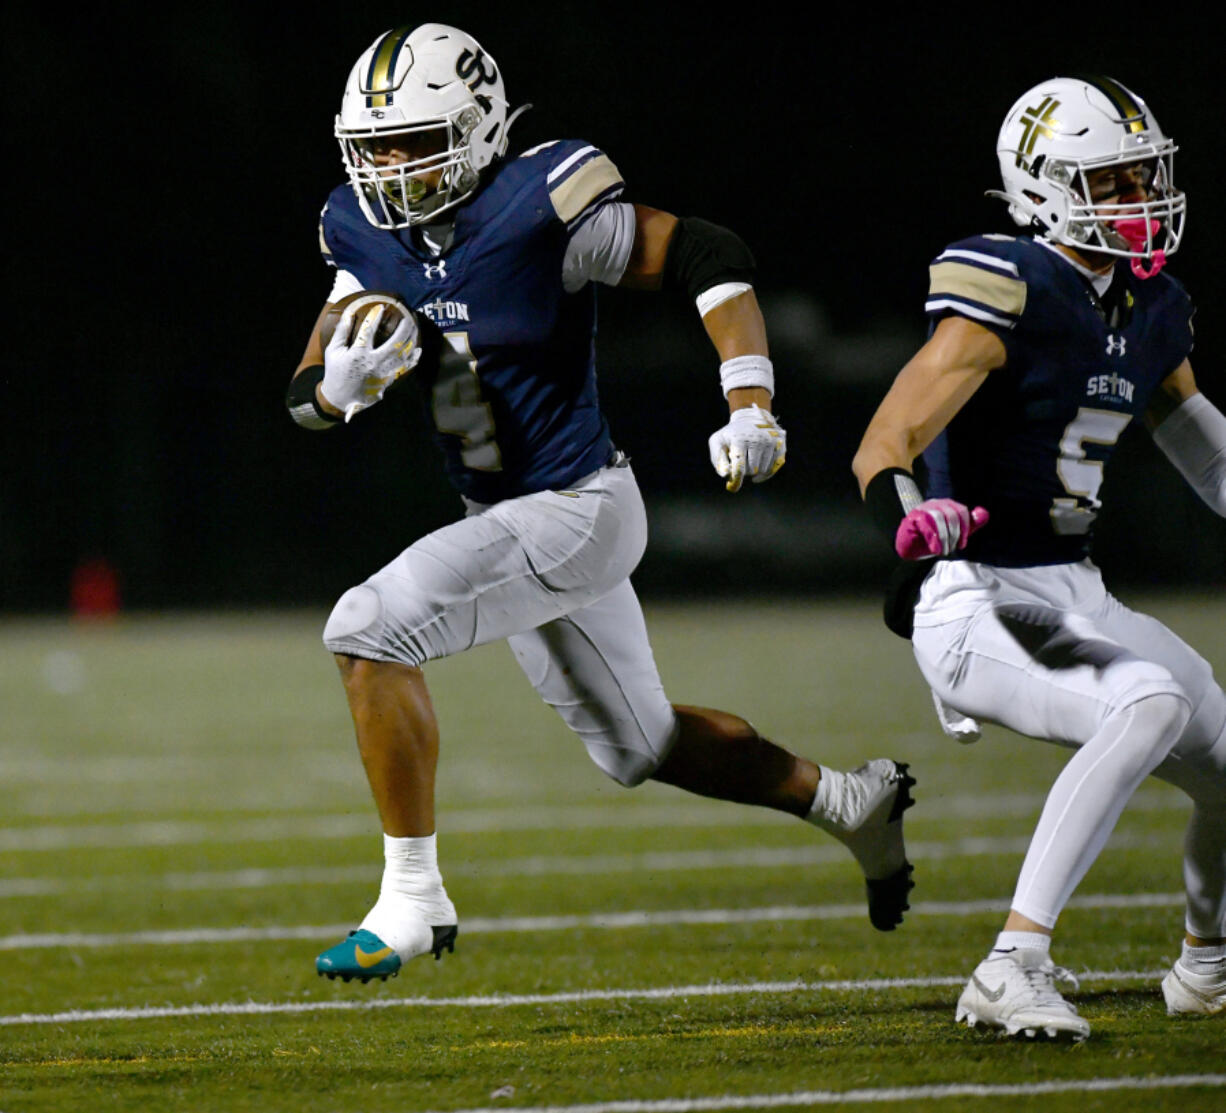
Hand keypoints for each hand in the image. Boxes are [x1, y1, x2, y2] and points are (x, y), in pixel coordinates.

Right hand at [320, 305, 420, 421]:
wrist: (341, 399)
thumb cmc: (335, 373)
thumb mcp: (333, 351)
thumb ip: (341, 332)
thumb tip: (348, 314)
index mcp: (358, 354)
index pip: (368, 331)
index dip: (375, 317)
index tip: (381, 307)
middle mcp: (374, 363)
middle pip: (396, 342)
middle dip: (405, 327)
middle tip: (409, 315)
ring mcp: (384, 373)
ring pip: (404, 354)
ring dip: (411, 339)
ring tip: (415, 327)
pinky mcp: (389, 380)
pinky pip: (404, 368)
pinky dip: (413, 359)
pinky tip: (417, 349)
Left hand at [708, 404, 785, 491]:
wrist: (749, 418)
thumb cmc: (730, 435)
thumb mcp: (717, 442)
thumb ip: (718, 460)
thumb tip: (726, 476)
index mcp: (740, 439)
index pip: (739, 467)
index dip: (736, 478)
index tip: (733, 485)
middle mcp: (758, 439)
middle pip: (751, 471)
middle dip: (744, 471)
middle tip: (741, 463)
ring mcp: (771, 442)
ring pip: (762, 471)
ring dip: (755, 471)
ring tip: (749, 460)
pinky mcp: (780, 445)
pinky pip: (773, 468)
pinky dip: (766, 473)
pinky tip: (758, 471)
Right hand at [895, 499, 988, 558]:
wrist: (911, 548)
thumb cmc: (933, 540)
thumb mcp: (956, 533)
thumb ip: (970, 524)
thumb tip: (984, 513)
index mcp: (947, 505)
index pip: (961, 511)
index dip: (965, 529)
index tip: (962, 545)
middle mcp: (935, 503)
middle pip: (951, 514)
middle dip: (954, 535)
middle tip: (951, 549)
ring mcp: (922, 509)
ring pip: (938, 518)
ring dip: (943, 537)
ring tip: (943, 550)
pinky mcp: (912, 518)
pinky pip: (925, 525)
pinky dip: (933, 539)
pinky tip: (935, 550)